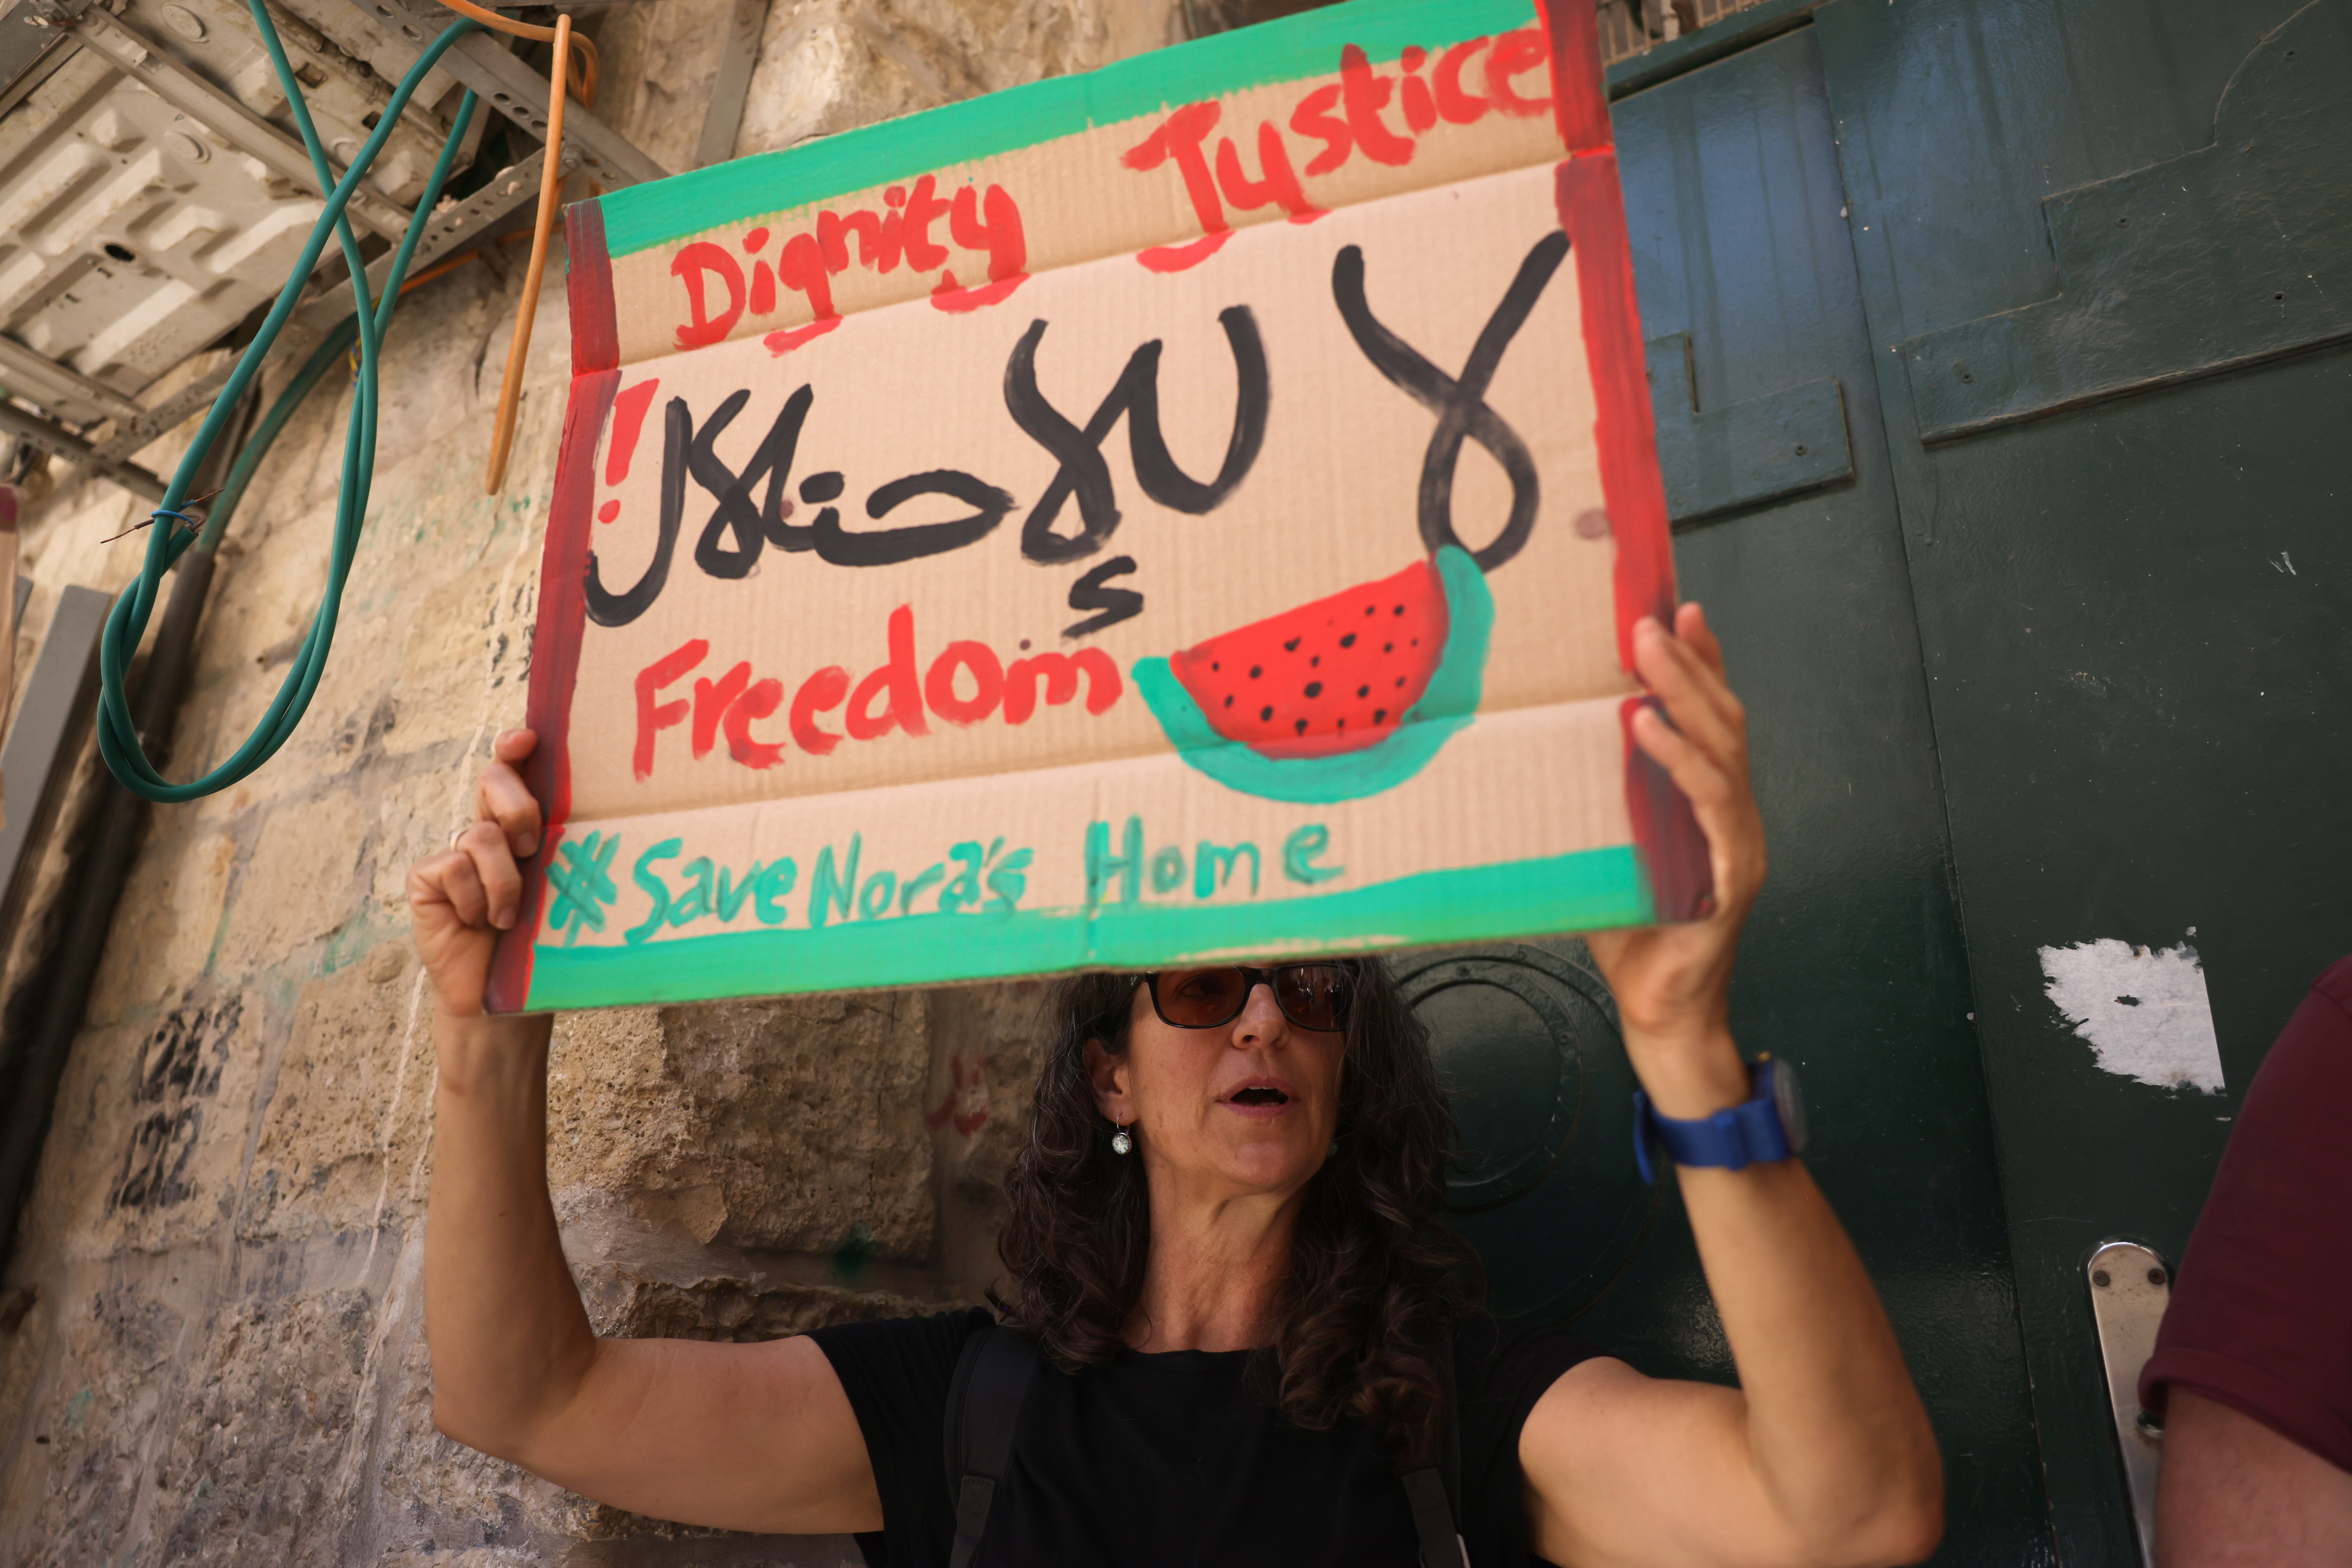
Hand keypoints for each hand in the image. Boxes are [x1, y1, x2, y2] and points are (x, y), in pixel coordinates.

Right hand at [407, 728, 543, 1016]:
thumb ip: (565, 853)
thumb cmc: (539, 944)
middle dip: (517, 807)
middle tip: (531, 848)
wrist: (502, 999)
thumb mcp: (561, 891)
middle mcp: (485, 833)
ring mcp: (453, 855)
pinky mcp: (426, 879)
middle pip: (493, 782)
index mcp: (521, 829)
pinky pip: (452, 868)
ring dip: (503, 883)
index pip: (515, 773)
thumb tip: (609, 819)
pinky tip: (477, 924)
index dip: (515, 748)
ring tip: (508, 918)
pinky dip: (474, 900)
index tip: (527, 737)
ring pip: (479, 835)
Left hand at [1584, 605, 1766, 1115]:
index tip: (1675, 606)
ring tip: (1645, 653)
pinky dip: (1680, 762)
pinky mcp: (1729, 880)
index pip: (1711, 718)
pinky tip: (1646, 728)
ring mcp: (1738, 845)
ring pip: (1722, 751)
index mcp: (1707, 805)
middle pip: (1722, 720)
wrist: (1658, 1013)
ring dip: (1684, 695)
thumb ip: (1588, 807)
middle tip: (1649, 616)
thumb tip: (1526, 763)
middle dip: (1688, 663)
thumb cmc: (1630, 933)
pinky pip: (1711, 808)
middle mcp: (1732, 816)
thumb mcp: (1603, 852)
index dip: (1701, 661)